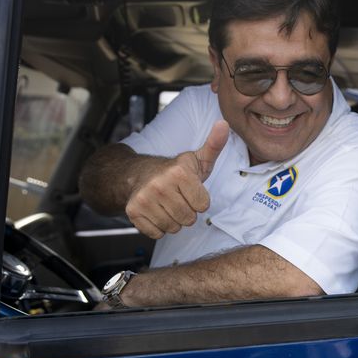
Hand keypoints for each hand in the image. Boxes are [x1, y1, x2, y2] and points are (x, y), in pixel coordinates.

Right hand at [125, 120, 229, 238]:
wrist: (139, 174)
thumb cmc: (175, 171)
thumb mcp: (198, 159)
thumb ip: (214, 145)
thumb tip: (224, 124)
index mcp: (179, 172)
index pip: (203, 206)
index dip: (199, 200)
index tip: (190, 190)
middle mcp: (159, 185)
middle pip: (189, 219)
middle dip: (187, 212)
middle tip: (178, 198)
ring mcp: (144, 199)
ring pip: (173, 228)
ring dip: (174, 221)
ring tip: (168, 205)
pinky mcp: (133, 212)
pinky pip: (156, 233)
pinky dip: (158, 227)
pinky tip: (156, 212)